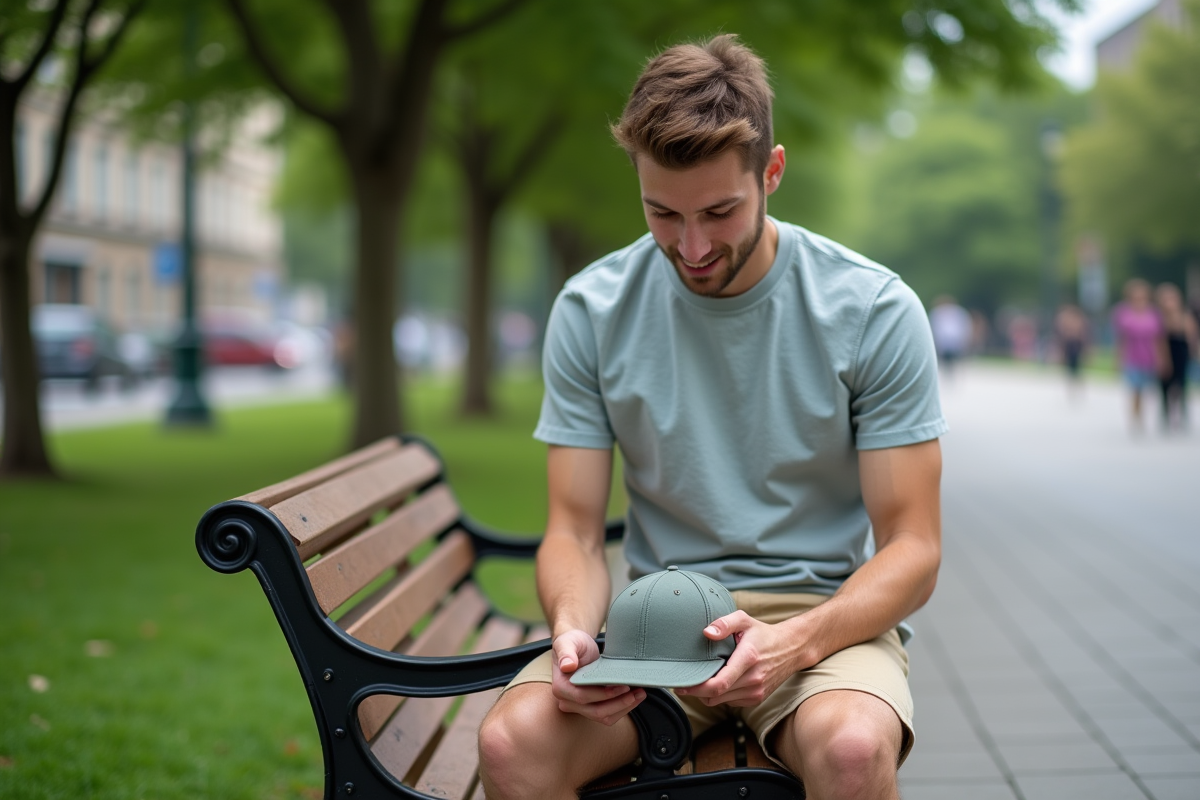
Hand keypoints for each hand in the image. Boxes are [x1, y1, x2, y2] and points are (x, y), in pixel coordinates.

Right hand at [550, 629, 645, 725]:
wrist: (575, 646)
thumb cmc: (571, 643)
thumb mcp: (567, 642)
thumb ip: (566, 653)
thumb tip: (567, 666)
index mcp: (561, 688)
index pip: (583, 697)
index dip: (603, 694)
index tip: (622, 686)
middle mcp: (568, 701)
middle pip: (595, 711)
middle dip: (618, 704)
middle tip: (637, 692)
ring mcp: (579, 707)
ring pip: (603, 717)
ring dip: (623, 708)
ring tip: (639, 694)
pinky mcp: (590, 706)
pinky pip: (607, 715)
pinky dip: (622, 708)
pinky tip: (633, 697)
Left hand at [675, 611, 797, 707]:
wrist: (791, 649)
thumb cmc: (763, 634)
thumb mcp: (744, 620)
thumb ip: (724, 623)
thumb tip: (706, 633)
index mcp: (748, 658)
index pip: (718, 684)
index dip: (696, 688)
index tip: (681, 685)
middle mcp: (753, 679)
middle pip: (716, 696)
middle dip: (696, 692)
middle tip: (683, 684)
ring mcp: (756, 691)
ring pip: (721, 701)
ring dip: (707, 694)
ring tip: (700, 681)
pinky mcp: (757, 698)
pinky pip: (730, 702)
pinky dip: (721, 695)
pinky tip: (719, 682)